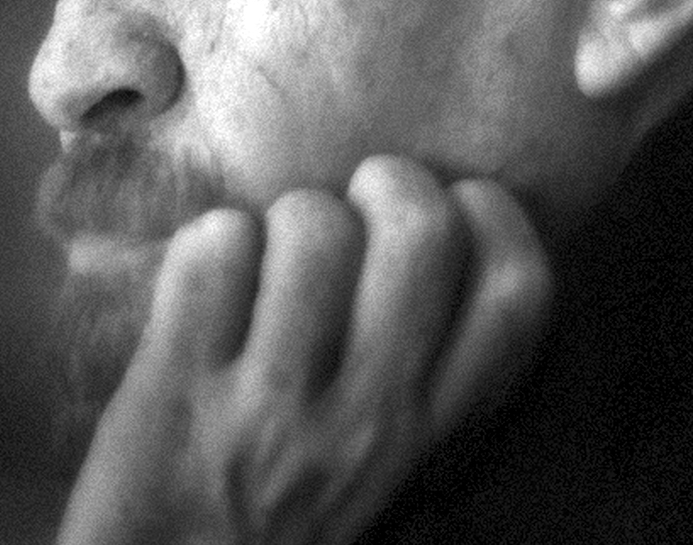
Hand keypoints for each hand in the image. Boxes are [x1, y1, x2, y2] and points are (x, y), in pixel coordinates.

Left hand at [55, 157, 552, 544]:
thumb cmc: (303, 528)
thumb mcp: (411, 476)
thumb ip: (451, 387)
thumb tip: (471, 256)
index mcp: (443, 435)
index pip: (518, 290)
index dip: (493, 218)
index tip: (457, 210)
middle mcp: (374, 420)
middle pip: (420, 230)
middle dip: (392, 183)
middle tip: (361, 204)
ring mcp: (272, 408)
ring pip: (313, 227)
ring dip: (291, 218)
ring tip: (275, 254)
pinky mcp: (175, 392)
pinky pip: (215, 251)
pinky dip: (211, 244)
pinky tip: (210, 284)